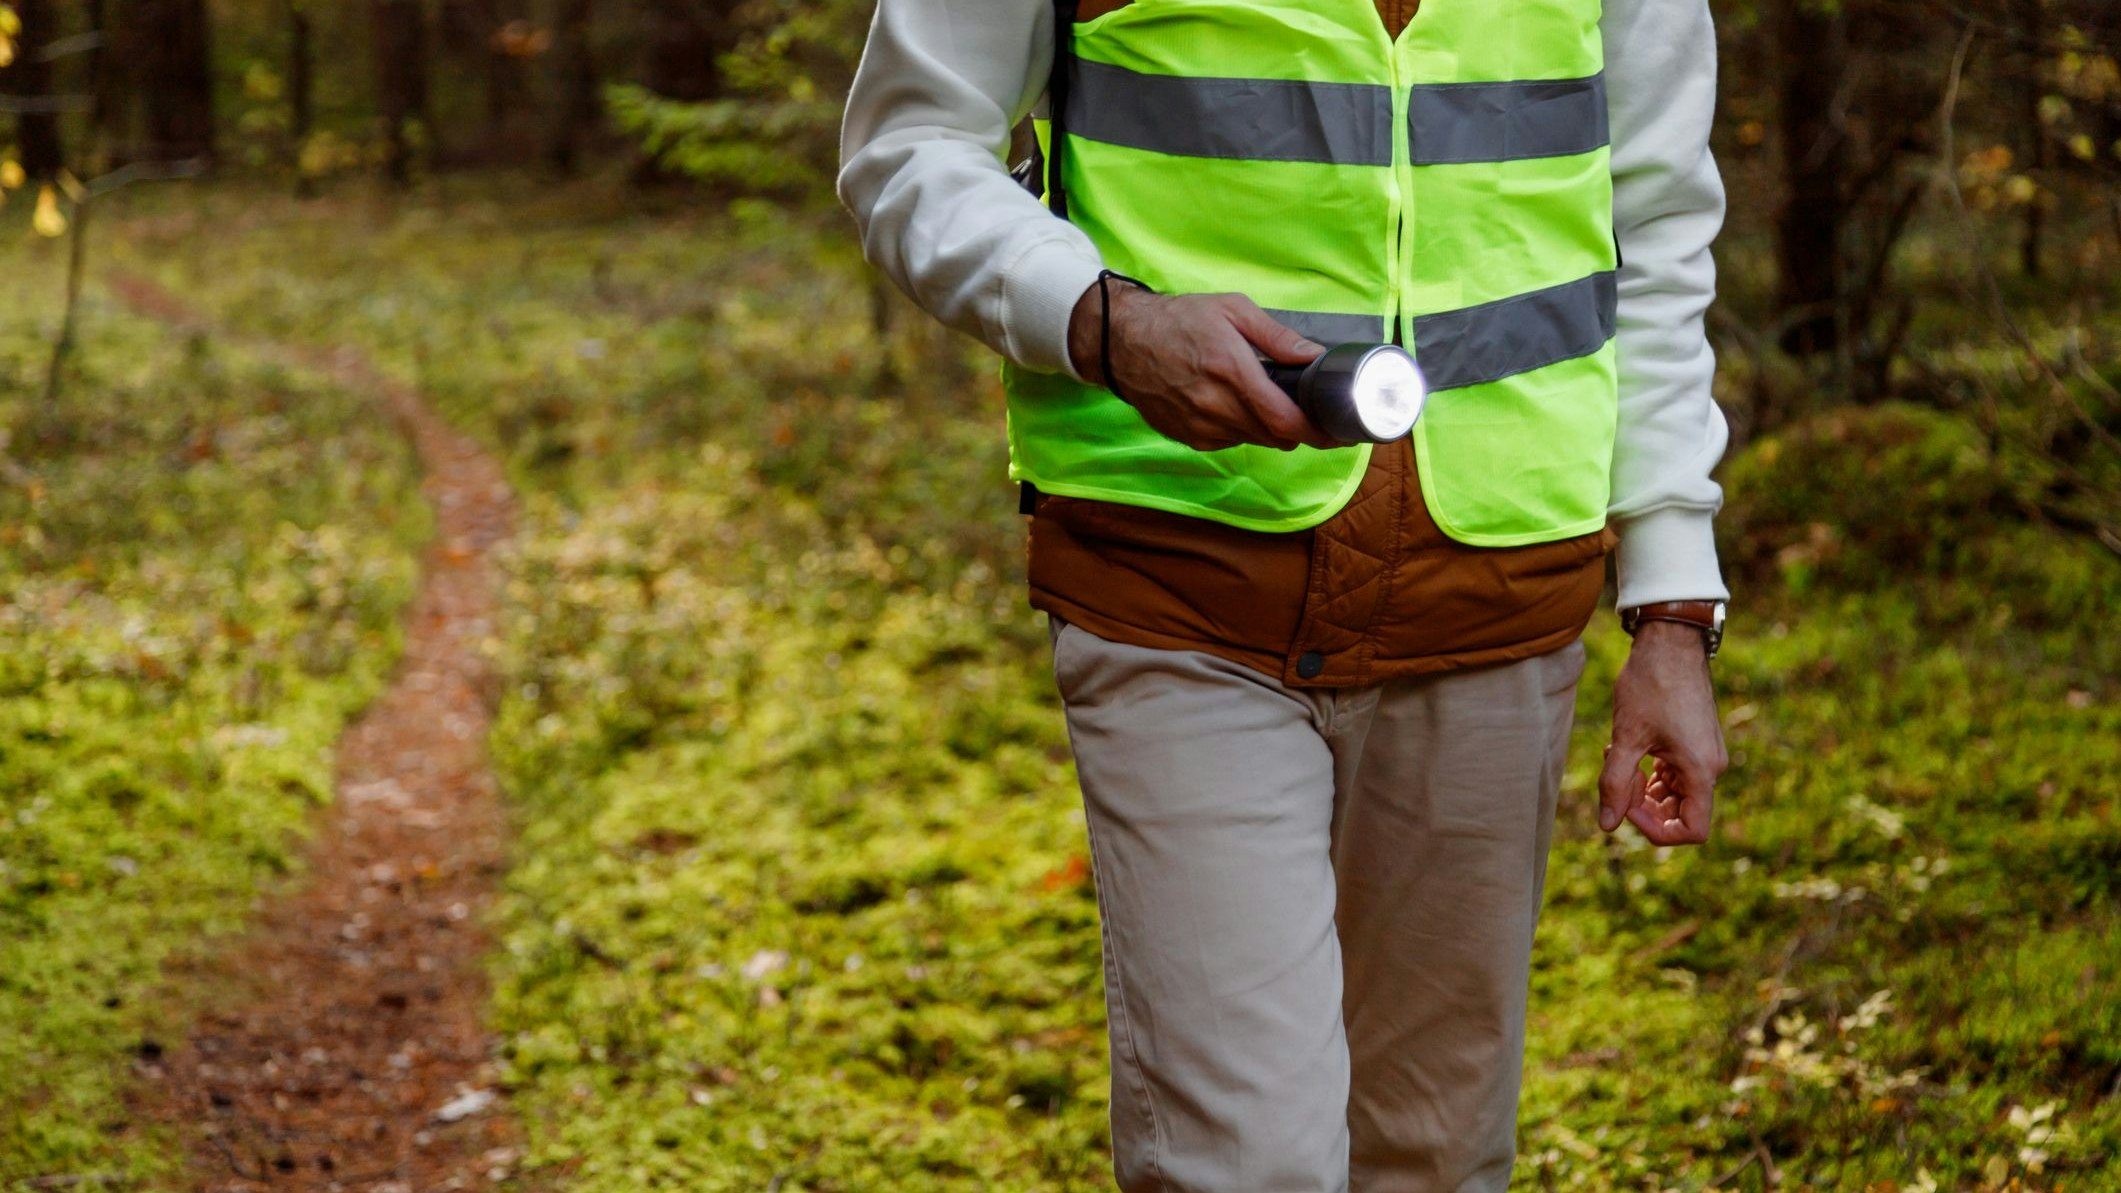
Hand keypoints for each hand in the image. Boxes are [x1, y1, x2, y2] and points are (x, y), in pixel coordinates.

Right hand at [1066, 282, 1339, 451]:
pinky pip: (1229, 442)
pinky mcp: (1188, 437)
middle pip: (1275, 437)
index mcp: (1232, 372)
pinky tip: (1234, 405)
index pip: (1285, 420)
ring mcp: (1200, 427)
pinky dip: (1241, 429)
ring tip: (1268, 402)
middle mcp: (1216, 406)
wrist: (1122, 342)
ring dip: (1269, 429)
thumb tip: (1315, 358)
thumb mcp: (1233, 310)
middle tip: (1309, 412)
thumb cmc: (1180, 319)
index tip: (1336, 431)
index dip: (1316, 432)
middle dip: (1297, 429)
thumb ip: (1277, 337)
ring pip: (1253, 441)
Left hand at [1599, 621, 1727, 844]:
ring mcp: (1705, 755)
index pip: (1693, 830)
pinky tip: (1625, 750)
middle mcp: (1711, 767)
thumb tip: (1607, 825)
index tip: (1627, 807)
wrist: (1670, 642)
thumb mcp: (1627, 737)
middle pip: (1681, 813)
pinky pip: (1675, 774)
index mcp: (1701, 771)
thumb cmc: (1650, 686)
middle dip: (1644, 806)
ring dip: (1643, 788)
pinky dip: (1649, 772)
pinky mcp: (1695, 743)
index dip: (1657, 830)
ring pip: (1675, 793)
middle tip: (1615, 779)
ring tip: (1617, 758)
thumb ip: (1615, 783)